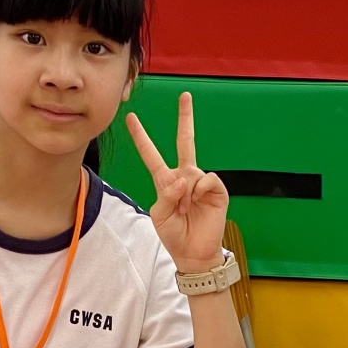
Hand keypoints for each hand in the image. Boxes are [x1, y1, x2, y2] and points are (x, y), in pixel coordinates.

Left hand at [127, 93, 228, 272]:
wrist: (194, 252)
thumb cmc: (174, 233)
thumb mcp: (159, 214)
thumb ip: (167, 194)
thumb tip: (184, 178)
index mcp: (165, 181)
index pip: (151, 155)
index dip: (141, 137)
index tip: (131, 119)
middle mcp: (184, 176)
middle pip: (185, 141)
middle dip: (185, 119)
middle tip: (185, 96)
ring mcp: (200, 181)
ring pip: (190, 171)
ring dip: (185, 194)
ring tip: (186, 210)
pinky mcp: (216, 189)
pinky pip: (206, 179)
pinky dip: (199, 191)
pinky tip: (198, 204)